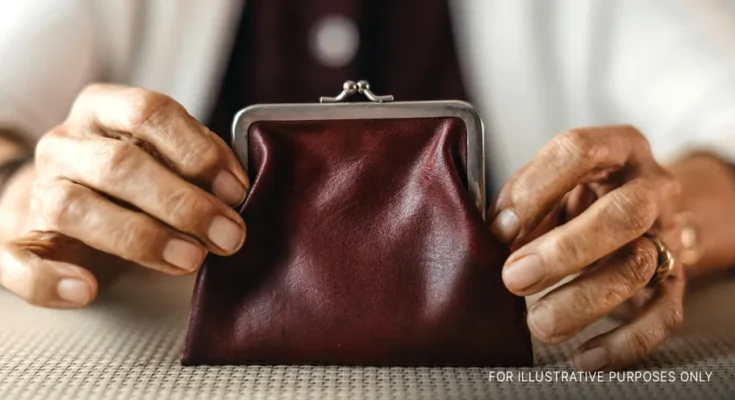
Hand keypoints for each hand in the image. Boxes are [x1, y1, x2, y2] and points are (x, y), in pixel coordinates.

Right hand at [0, 84, 248, 307]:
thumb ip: (197, 163)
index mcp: (103, 109)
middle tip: (229, 235)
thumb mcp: (165, 154)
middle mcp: (65, 144)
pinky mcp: (16, 239)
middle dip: (183, 203)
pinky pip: (17, 260)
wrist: (58, 203)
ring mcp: (37, 190)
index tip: (237, 192)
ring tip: (190, 260)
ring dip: (140, 237)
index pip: (148, 112)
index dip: (198, 152)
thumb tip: (238, 193)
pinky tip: (86, 290)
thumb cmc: (131, 178)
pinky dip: (49, 280)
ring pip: (74, 208)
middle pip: (119, 164)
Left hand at [490, 125, 684, 370]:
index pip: (579, 152)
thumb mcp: (549, 182)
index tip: (499, 229)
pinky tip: (585, 356)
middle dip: (564, 251)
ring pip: (638, 267)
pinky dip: (623, 343)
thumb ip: (521, 200)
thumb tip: (492, 235)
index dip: (534, 191)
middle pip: (623, 214)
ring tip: (538, 322)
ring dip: (583, 300)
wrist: (641, 211)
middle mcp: (650, 187)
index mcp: (615, 148)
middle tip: (514, 279)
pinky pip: (662, 317)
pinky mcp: (675, 282)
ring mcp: (668, 235)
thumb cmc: (576, 194)